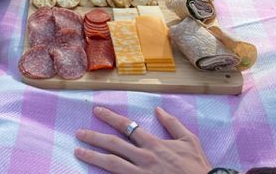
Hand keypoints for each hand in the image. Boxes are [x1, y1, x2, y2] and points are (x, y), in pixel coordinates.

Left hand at [75, 105, 211, 173]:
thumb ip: (172, 124)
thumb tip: (158, 109)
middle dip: (94, 137)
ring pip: (111, 164)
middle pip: (113, 144)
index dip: (110, 117)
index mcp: (153, 144)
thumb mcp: (189, 140)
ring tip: (78, 152)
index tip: (97, 111)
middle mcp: (144, 158)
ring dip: (93, 157)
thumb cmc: (197, 167)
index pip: (127, 126)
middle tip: (78, 133)